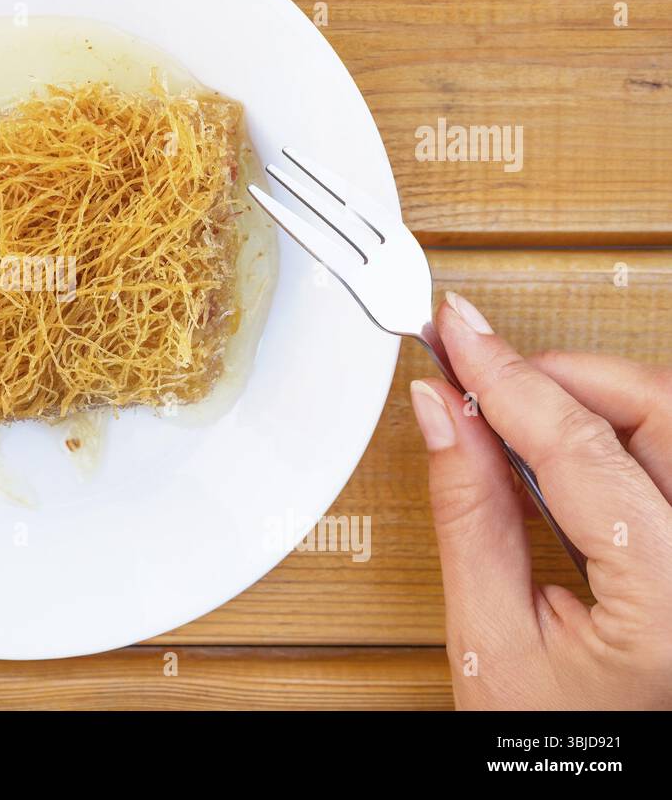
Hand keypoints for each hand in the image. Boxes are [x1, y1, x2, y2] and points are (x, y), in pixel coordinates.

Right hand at [410, 291, 671, 708]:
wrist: (604, 778)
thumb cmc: (558, 743)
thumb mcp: (490, 640)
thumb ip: (468, 514)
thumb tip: (441, 413)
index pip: (583, 451)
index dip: (509, 379)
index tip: (460, 334)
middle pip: (661, 413)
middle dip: (564, 374)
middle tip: (485, 367)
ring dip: (593, 399)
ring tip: (515, 408)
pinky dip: (617, 433)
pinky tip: (563, 445)